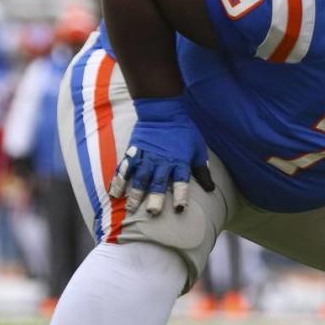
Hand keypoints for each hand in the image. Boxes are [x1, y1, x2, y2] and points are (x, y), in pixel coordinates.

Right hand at [108, 95, 214, 215]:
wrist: (163, 111)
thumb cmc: (184, 130)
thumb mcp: (198, 148)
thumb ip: (202, 169)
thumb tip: (211, 188)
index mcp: (179, 161)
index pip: (181, 181)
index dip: (180, 195)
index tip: (179, 209)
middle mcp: (162, 161)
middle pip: (158, 182)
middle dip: (155, 198)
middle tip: (152, 213)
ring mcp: (146, 157)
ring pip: (140, 177)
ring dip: (136, 193)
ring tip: (131, 208)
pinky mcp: (133, 151)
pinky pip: (125, 168)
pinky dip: (118, 180)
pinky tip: (114, 193)